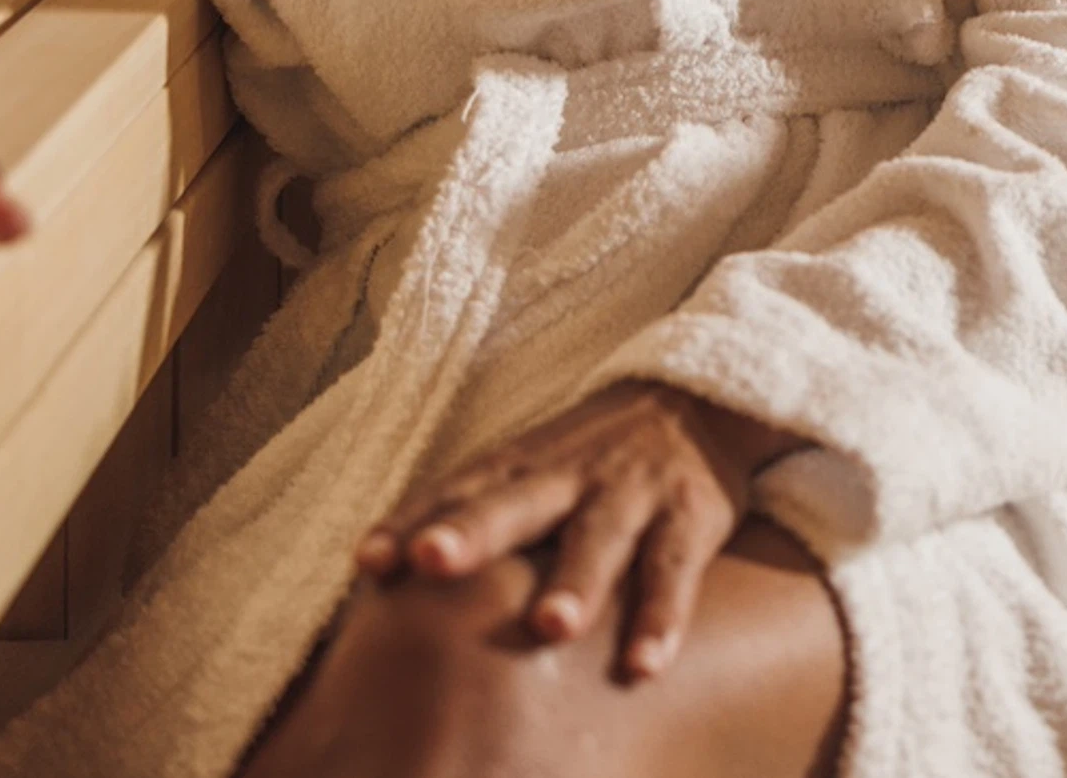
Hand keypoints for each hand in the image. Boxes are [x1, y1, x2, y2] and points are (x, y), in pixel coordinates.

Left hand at [353, 380, 808, 676]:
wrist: (697, 401)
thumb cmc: (586, 456)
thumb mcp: (526, 469)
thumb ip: (466, 513)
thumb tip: (373, 577)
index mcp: (521, 463)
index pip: (457, 488)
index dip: (411, 520)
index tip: (369, 559)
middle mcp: (570, 474)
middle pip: (515, 502)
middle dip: (473, 532)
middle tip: (430, 559)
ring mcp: (630, 494)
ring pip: (598, 538)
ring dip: (574, 582)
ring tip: (550, 626)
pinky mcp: (687, 518)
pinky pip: (672, 573)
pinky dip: (661, 618)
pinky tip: (643, 664)